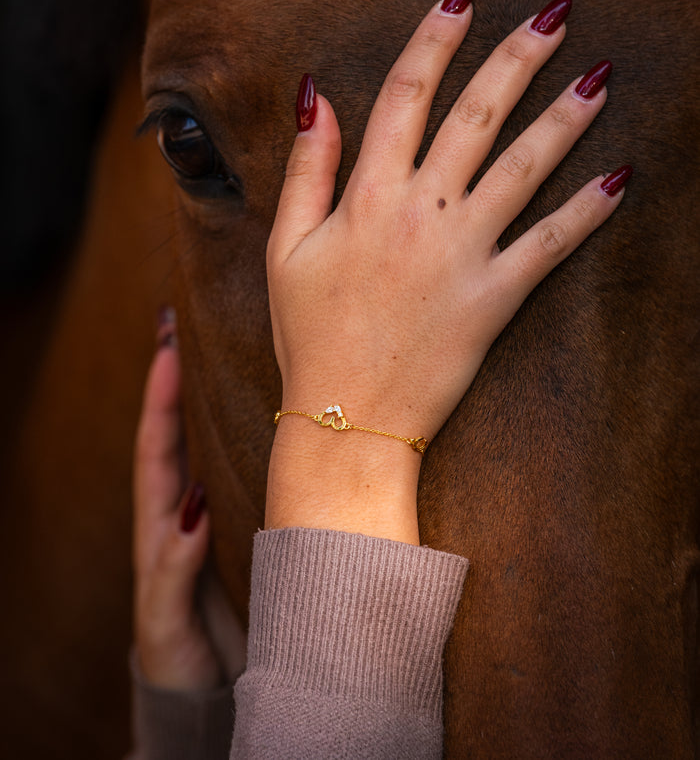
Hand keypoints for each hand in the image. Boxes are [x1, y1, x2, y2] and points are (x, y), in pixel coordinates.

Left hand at [133, 315, 245, 689]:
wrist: (215, 696)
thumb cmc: (183, 659)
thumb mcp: (167, 620)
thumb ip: (172, 571)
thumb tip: (191, 516)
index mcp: (160, 527)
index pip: (156, 449)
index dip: (159, 398)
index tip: (168, 348)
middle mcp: (186, 511)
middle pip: (181, 432)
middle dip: (183, 379)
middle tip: (192, 326)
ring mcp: (217, 516)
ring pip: (213, 446)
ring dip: (216, 397)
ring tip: (235, 349)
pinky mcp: (248, 528)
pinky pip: (245, 472)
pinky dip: (252, 435)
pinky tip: (278, 412)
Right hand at [265, 0, 628, 542]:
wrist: (345, 416)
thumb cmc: (309, 332)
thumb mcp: (287, 245)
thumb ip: (306, 167)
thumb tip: (315, 95)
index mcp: (367, 194)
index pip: (406, 93)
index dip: (436, 37)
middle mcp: (420, 211)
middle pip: (477, 114)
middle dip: (518, 56)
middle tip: (558, 13)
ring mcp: (463, 253)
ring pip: (523, 168)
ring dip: (564, 118)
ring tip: (600, 76)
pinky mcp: (495, 297)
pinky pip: (549, 246)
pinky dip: (586, 214)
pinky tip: (620, 179)